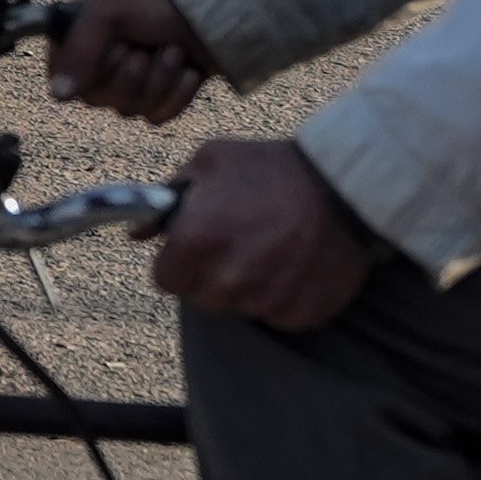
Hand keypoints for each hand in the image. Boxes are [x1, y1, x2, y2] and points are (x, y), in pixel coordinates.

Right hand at [47, 0, 217, 124]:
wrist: (207, 14)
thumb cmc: (153, 4)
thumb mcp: (108, 10)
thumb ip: (79, 49)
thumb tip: (58, 95)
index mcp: (75, 46)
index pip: (63, 82)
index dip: (94, 69)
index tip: (117, 46)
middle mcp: (95, 71)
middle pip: (99, 100)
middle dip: (133, 73)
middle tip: (147, 47)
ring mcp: (126, 90)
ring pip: (130, 109)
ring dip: (160, 78)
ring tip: (172, 51)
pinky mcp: (155, 104)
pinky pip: (157, 116)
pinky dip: (178, 93)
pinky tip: (187, 72)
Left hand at [152, 137, 376, 329]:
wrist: (344, 188)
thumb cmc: (271, 169)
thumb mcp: (210, 163)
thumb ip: (166, 198)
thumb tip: (136, 231)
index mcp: (197, 241)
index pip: (165, 279)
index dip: (177, 263)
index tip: (194, 249)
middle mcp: (228, 279)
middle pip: (200, 297)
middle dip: (209, 275)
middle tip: (237, 244)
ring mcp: (266, 301)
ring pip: (237, 308)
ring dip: (245, 287)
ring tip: (269, 250)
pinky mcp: (300, 314)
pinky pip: (275, 316)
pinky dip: (280, 296)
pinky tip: (292, 264)